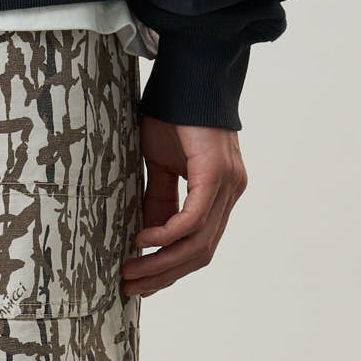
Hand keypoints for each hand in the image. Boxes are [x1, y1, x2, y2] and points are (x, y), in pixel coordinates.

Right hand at [121, 121, 247, 298]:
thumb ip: (160, 200)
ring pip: (198, 243)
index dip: (170, 270)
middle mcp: (230, 192)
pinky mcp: (218, 174)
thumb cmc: (173, 113)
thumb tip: (147, 237)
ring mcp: (229, 184)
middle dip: (163, 275)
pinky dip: (167, 235)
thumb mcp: (161, 165)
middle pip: (200, 253)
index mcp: (220, 192)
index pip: (200, 245)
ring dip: (161, 262)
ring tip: (130, 271)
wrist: (190, 72)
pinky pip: (193, 219)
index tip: (141, 284)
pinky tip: (143, 239)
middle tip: (131, 288)